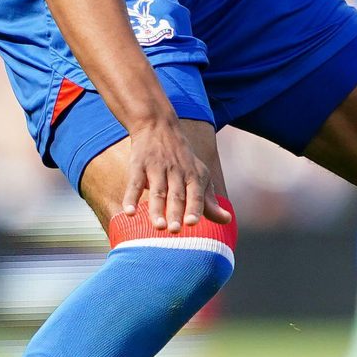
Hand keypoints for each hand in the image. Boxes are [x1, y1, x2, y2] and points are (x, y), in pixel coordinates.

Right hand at [119, 112, 215, 232]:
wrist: (158, 126)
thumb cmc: (182, 160)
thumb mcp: (199, 175)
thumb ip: (209, 201)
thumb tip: (228, 220)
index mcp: (194, 176)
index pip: (196, 194)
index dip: (194, 208)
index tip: (192, 223)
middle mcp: (177, 172)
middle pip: (176, 195)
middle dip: (176, 212)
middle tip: (175, 230)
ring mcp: (157, 168)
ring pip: (157, 191)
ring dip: (157, 209)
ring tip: (158, 226)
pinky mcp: (138, 165)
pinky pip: (134, 183)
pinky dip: (131, 198)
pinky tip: (128, 212)